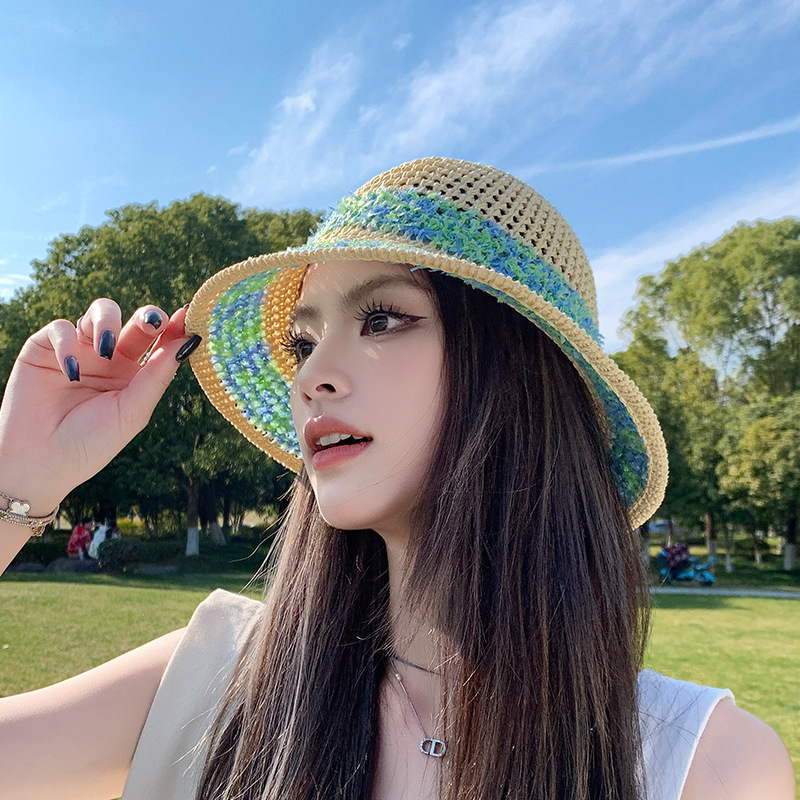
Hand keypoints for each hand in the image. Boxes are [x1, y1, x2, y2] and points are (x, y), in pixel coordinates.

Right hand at [0, 299, 194, 513]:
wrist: (40, 462)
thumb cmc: (91, 443)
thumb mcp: (132, 411)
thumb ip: (157, 376)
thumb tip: (187, 343)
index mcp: (134, 373)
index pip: (158, 343)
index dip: (174, 328)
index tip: (187, 316)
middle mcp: (109, 357)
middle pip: (135, 322)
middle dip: (147, 317)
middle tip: (152, 322)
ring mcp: (79, 349)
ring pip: (101, 312)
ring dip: (107, 322)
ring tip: (105, 348)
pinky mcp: (44, 348)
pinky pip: (60, 327)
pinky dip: (67, 343)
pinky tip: (70, 372)